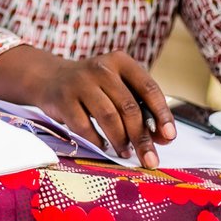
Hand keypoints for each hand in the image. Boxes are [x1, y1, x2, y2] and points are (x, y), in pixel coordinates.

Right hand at [0, 47, 175, 167]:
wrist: (51, 78)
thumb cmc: (94, 87)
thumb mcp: (118, 88)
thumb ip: (141, 108)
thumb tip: (163, 138)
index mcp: (121, 62)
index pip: (148, 88)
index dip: (162, 114)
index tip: (169, 136)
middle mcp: (101, 68)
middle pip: (128, 107)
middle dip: (142, 137)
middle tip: (150, 159)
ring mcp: (80, 82)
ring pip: (108, 117)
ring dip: (120, 140)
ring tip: (126, 152)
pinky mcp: (63, 99)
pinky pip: (84, 126)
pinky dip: (97, 140)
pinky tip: (103, 146)